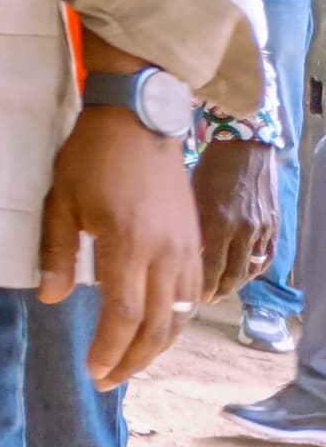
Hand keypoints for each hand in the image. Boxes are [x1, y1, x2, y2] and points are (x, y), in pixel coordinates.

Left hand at [37, 104, 202, 387]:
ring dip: (156, 348)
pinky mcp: (194, 241)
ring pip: (179, 316)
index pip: (124, 314)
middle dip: (132, 360)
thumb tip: (51, 299)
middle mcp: (164, 253)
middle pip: (157, 327)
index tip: (92, 370)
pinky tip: (156, 331)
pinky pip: (191, 296)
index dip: (109, 348)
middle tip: (107, 380)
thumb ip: (57, 252)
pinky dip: (175, 322)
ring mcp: (185, 248)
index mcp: (128, 244)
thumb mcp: (61, 200)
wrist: (137, 120)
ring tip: (128, 364)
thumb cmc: (91, 156)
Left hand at [191, 137, 278, 301]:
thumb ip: (186, 224)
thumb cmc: (206, 166)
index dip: (202, 287)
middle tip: (205, 300)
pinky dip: (254, 270)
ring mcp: (262, 228)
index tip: (191, 299)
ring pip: (251, 270)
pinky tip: (242, 275)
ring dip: (236, 284)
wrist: (242, 146)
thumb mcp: (188, 194)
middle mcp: (243, 229)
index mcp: (218, 221)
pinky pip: (267, 257)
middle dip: (218, 291)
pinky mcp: (274, 225)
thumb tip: (174, 252)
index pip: (211, 268)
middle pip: (232, 275)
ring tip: (221, 291)